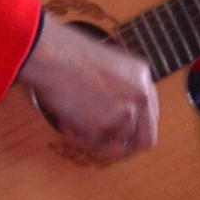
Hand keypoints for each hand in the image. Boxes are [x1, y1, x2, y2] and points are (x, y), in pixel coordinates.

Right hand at [20, 18, 157, 161]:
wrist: (49, 52)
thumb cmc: (65, 53)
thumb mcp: (106, 66)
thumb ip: (120, 89)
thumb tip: (116, 119)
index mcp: (142, 77)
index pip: (150, 116)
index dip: (131, 128)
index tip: (114, 131)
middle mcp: (140, 95)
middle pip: (145, 140)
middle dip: (122, 147)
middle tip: (101, 145)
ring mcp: (124, 111)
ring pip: (115, 145)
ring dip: (93, 140)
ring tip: (71, 122)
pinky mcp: (103, 125)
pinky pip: (92, 145)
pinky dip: (77, 138)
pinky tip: (65, 121)